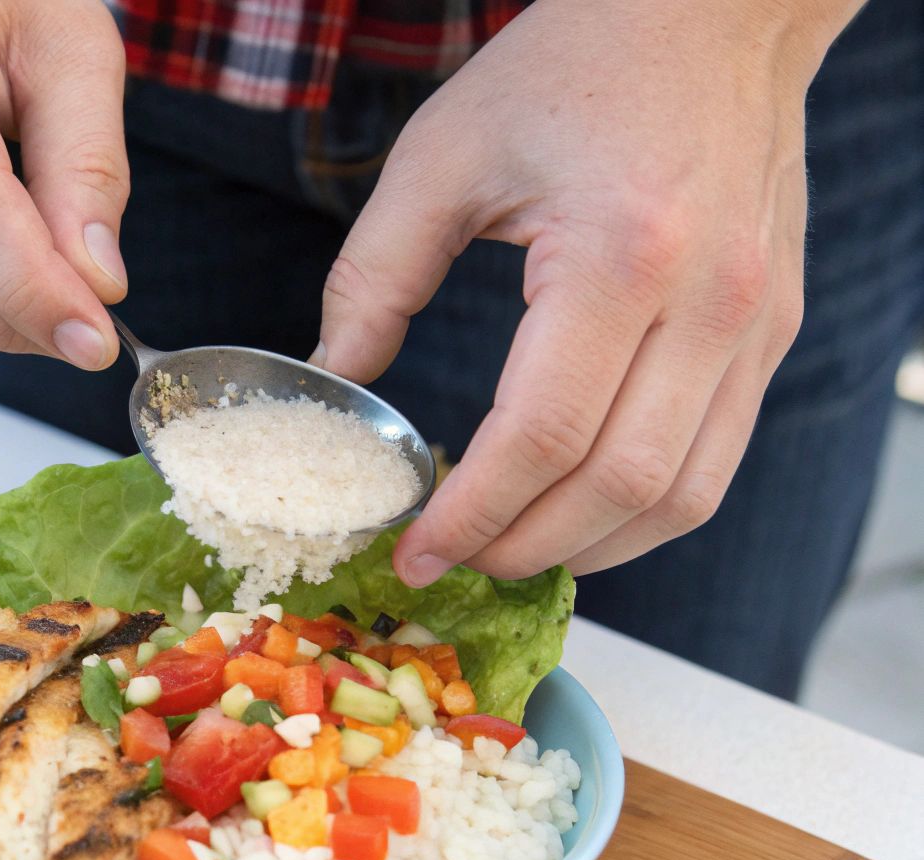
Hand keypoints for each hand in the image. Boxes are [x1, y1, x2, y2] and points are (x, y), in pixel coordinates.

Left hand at [318, 0, 859, 584]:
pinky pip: (718, 458)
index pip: (544, 438)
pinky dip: (644, 508)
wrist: (709, 12)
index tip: (414, 549)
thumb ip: (375, 276)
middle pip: (618, 488)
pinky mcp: (771, 329)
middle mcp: (708, 302)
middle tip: (451, 562)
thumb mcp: (442, 158)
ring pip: (684, 495)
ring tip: (508, 550)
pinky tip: (576, 510)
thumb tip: (331, 376)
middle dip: (522, 547)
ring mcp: (755, 321)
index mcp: (620, 256)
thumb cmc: (573, 68)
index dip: (471, 514)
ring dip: (592, 549)